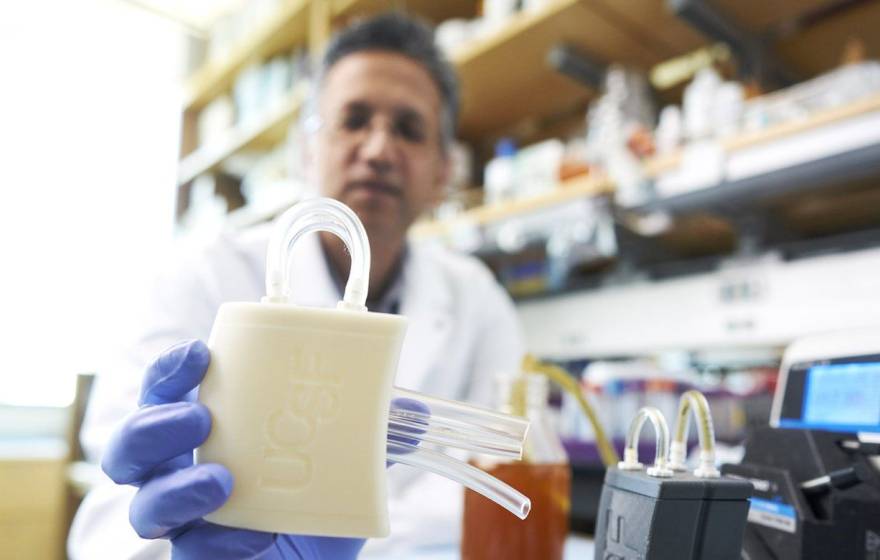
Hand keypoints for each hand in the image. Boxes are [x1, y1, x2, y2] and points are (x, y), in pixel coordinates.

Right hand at [101, 339, 378, 559]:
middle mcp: (184, 472)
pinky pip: (189, 551)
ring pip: (143, 502)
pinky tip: (256, 535)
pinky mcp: (196, 559)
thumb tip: (413, 411)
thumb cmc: (318, 507)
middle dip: (155, 423)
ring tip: (222, 477)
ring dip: (176, 486)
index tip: (198, 352)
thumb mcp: (347, 466)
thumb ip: (372, 438)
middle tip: (200, 416)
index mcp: (213, 431)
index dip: (170, 371)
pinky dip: (219, 539)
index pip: (167, 392)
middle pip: (132, 444)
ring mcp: (185, 521)